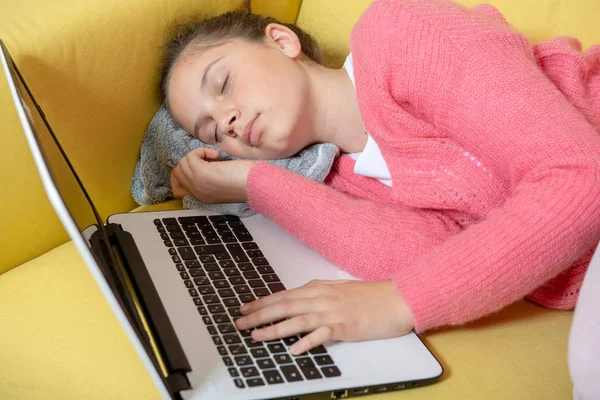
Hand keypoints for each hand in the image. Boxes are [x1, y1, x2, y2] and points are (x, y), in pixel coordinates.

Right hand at [170, 147, 255, 202]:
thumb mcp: (221, 182)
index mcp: (201, 198)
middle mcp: (197, 193)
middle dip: (191, 160)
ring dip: (197, 155)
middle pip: (178, 171)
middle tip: (210, 161)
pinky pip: (191, 157)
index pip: (176, 190)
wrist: (257, 185)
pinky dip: (202, 151)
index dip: (182, 174)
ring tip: (215, 158)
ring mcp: (198, 185)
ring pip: (183, 162)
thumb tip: (197, 162)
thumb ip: (208, 178)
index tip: (198, 165)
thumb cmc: (246, 180)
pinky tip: (217, 156)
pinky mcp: (202, 174)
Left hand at [235, 279, 413, 354]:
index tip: (245, 308)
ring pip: (297, 320)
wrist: (396, 299)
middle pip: (284, 306)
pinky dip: (306, 342)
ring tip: (256, 336)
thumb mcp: (339, 290)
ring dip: (274, 328)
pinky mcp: (345, 326)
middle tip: (239, 323)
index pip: (284, 295)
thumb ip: (319, 295)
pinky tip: (293, 350)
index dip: (262, 302)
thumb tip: (300, 302)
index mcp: (319, 288)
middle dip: (259, 315)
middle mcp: (321, 297)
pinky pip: (322, 335)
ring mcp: (332, 311)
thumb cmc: (370, 296)